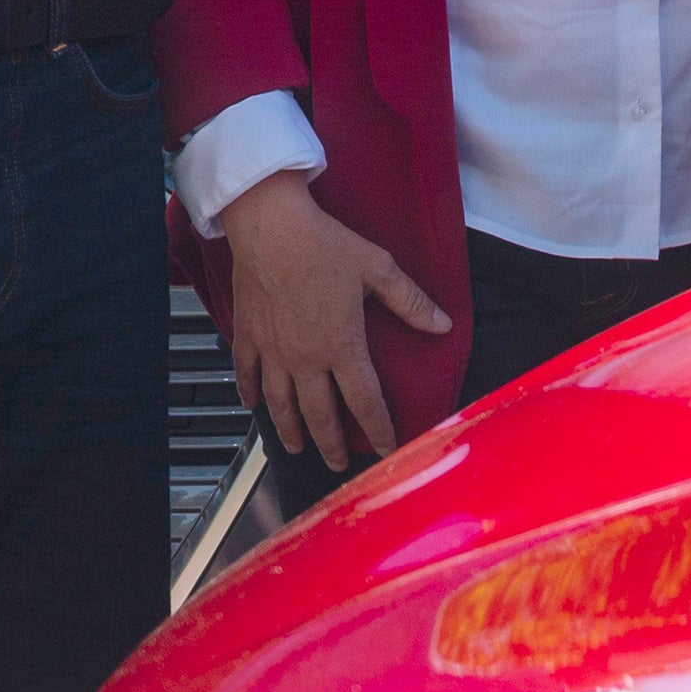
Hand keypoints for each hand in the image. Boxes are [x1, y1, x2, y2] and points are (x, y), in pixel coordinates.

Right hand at [218, 171, 449, 470]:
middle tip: (336, 464)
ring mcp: (274, 351)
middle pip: (320, 415)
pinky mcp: (248, 336)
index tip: (386, 449)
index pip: (366, 401)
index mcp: (343, 346)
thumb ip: (411, 302)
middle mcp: (306, 358)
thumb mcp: (379, 269)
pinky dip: (251, 395)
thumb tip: (443, 325)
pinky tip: (254, 406)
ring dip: (291, 431)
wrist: (270, 227)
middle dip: (331, 445)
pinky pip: (247, 375)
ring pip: (281, 405)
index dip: (378, 429)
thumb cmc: (325, 244)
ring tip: (297, 447)